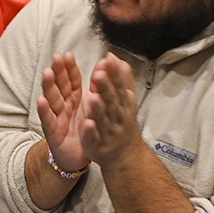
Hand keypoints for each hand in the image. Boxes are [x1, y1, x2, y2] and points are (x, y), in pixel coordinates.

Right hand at [37, 51, 89, 172]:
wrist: (83, 154)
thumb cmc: (86, 125)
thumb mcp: (95, 103)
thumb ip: (99, 83)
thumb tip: (105, 61)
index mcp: (75, 96)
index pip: (72, 78)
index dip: (69, 67)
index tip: (68, 54)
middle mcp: (64, 103)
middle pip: (60, 84)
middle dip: (58, 71)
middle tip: (56, 58)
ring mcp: (56, 116)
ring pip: (51, 98)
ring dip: (49, 86)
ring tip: (47, 73)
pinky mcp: (52, 131)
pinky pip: (48, 119)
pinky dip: (44, 110)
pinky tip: (41, 100)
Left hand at [79, 53, 143, 168]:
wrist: (126, 156)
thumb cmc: (123, 121)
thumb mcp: (125, 98)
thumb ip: (119, 77)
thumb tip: (112, 56)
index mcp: (123, 102)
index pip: (119, 85)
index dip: (115, 73)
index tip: (109, 59)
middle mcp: (117, 115)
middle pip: (111, 100)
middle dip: (105, 87)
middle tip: (99, 74)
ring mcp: (107, 131)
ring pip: (102, 118)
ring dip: (99, 108)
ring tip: (93, 97)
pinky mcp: (97, 145)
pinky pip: (94, 138)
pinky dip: (91, 132)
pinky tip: (87, 124)